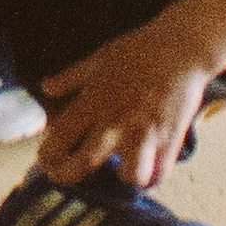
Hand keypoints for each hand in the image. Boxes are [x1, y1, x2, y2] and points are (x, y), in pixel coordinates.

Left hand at [34, 14, 215, 189]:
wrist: (181, 48)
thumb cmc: (138, 49)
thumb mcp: (98, 59)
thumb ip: (71, 77)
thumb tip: (46, 87)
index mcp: (95, 101)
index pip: (62, 136)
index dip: (48, 154)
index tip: (44, 161)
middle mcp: (116, 122)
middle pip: (85, 163)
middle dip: (68, 175)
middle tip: (61, 177)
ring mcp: (144, 134)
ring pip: (129, 175)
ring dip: (123, 176)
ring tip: (120, 169)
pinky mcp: (170, 140)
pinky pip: (160, 173)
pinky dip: (153, 176)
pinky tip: (148, 168)